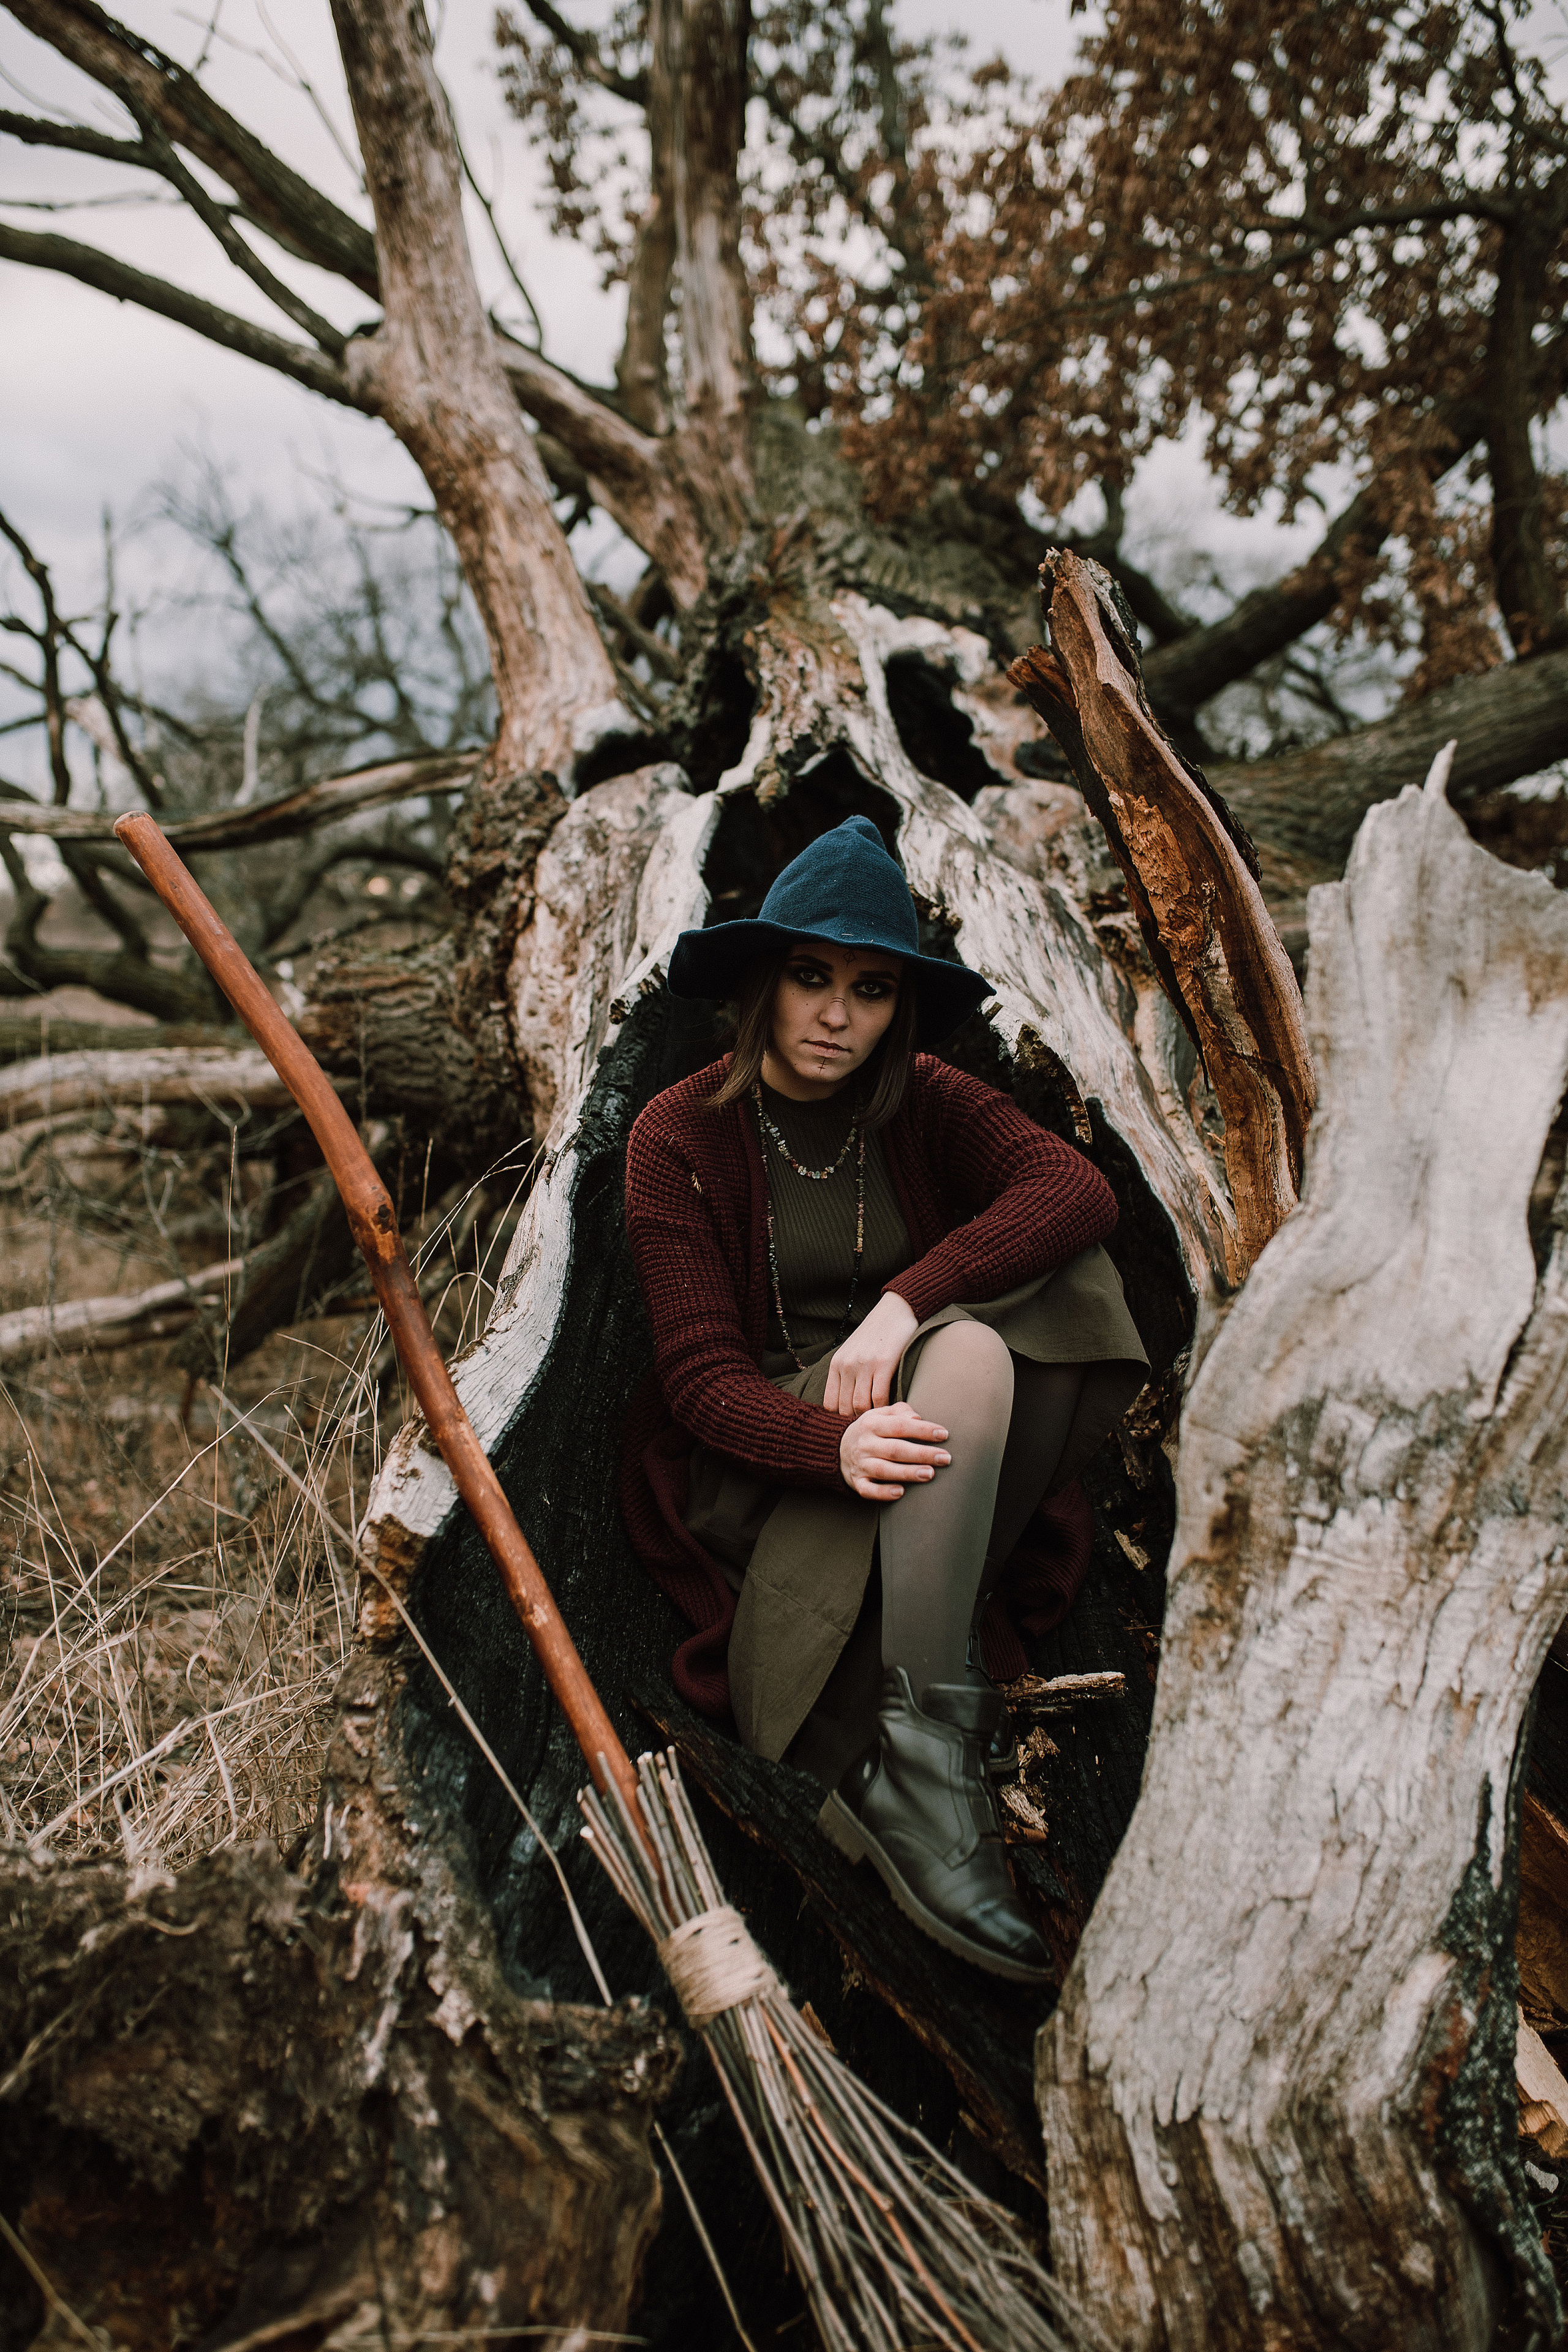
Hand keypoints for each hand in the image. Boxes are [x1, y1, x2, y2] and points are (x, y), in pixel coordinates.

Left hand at [823, 1291, 919, 1416]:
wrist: (896, 1310)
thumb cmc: (876, 1334)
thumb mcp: (852, 1351)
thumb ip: (846, 1373)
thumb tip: (846, 1403)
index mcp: (836, 1364)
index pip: (830, 1403)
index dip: (840, 1418)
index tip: (853, 1422)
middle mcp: (846, 1365)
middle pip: (845, 1408)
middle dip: (856, 1421)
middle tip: (870, 1426)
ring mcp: (864, 1365)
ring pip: (861, 1406)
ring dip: (871, 1416)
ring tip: (880, 1419)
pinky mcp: (883, 1364)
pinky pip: (880, 1397)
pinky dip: (885, 1408)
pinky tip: (892, 1408)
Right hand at [839, 1404, 950, 1502]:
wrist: (837, 1448)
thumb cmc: (870, 1430)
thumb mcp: (880, 1414)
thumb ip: (900, 1411)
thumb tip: (917, 1417)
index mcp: (872, 1424)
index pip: (900, 1425)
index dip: (922, 1430)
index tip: (944, 1434)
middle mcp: (865, 1444)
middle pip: (896, 1449)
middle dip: (922, 1454)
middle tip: (945, 1458)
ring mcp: (860, 1464)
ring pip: (885, 1470)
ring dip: (908, 1473)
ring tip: (930, 1474)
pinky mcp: (857, 1482)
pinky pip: (869, 1490)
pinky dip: (884, 1492)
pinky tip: (901, 1492)